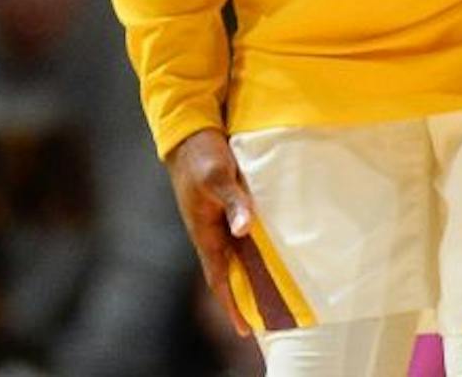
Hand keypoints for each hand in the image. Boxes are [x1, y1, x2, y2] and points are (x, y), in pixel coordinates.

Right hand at [166, 128, 256, 337]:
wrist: (188, 130)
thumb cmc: (201, 154)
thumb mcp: (218, 176)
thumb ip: (233, 201)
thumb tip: (244, 229)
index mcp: (204, 231)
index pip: (218, 278)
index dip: (231, 304)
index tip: (244, 330)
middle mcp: (209, 231)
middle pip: (229, 272)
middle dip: (245, 296)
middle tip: (267, 317)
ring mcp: (216, 219)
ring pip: (236, 254)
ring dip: (251, 273)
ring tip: (273, 292)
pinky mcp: (223, 206)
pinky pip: (240, 235)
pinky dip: (254, 248)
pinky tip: (271, 249)